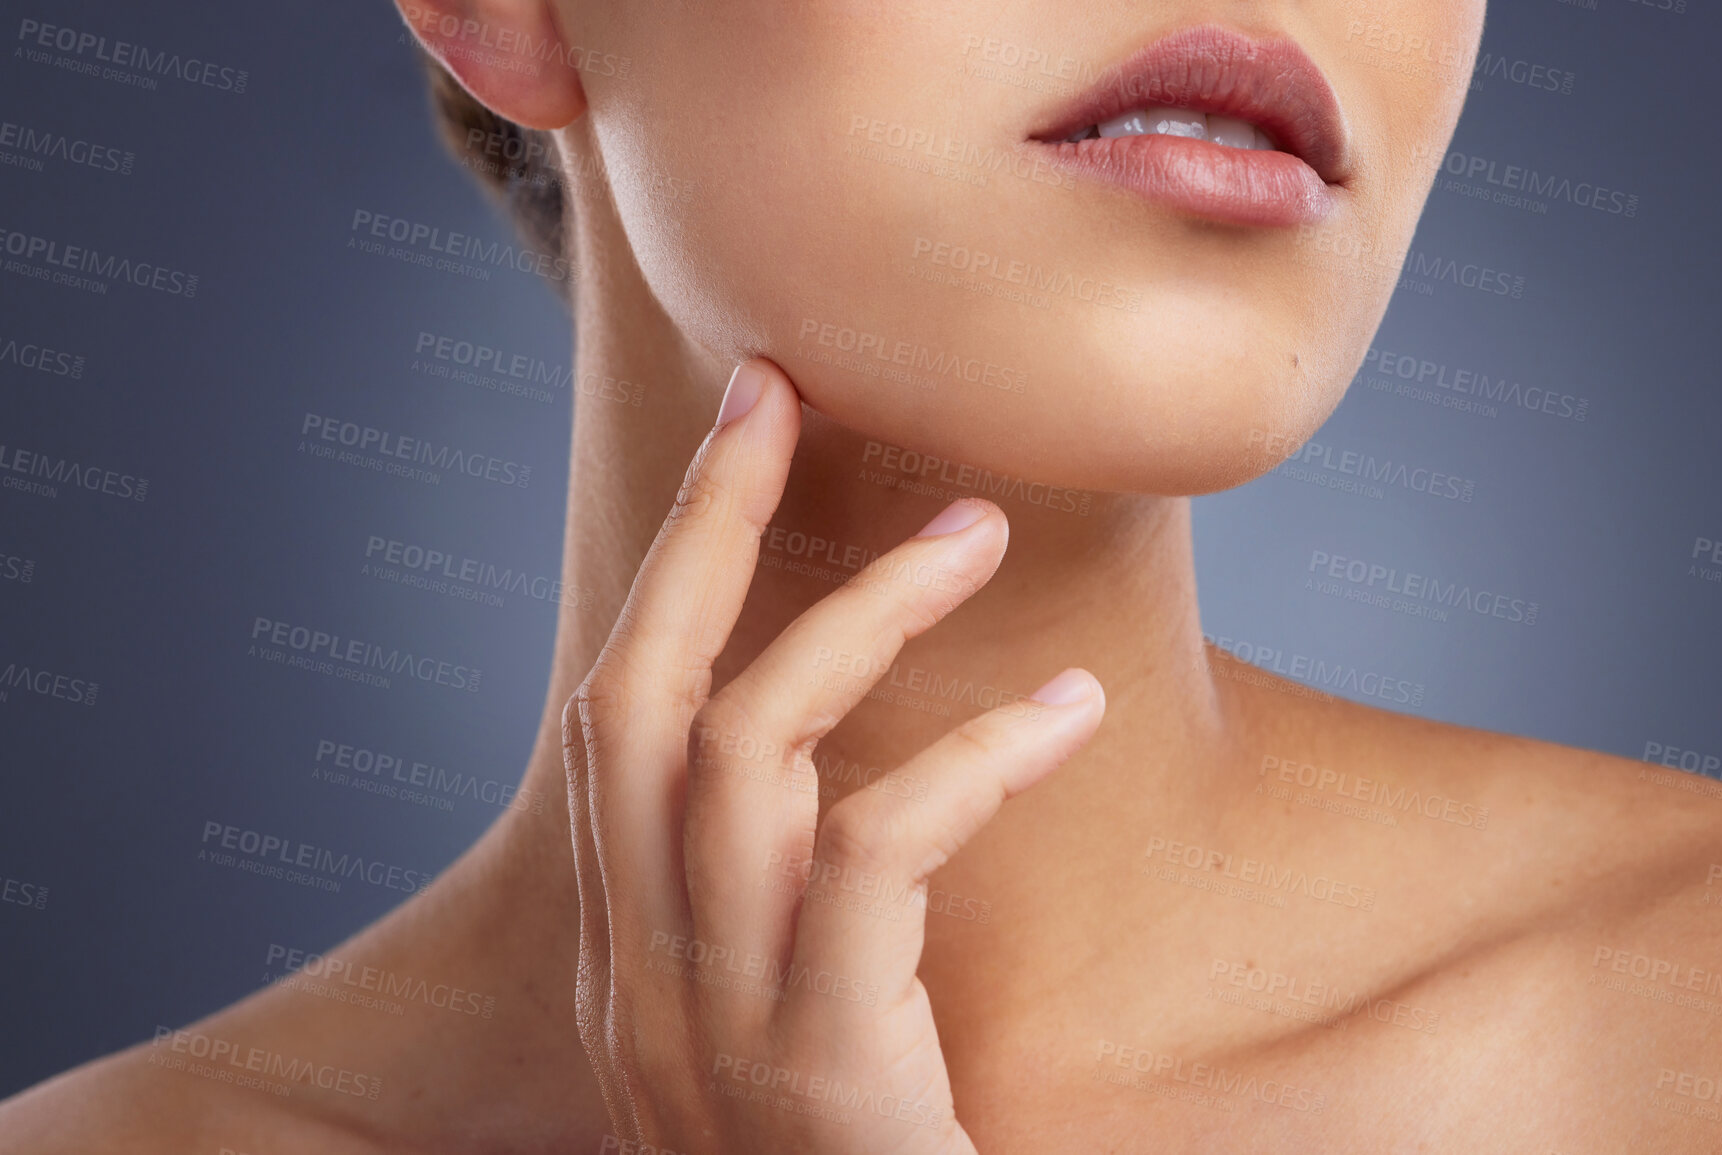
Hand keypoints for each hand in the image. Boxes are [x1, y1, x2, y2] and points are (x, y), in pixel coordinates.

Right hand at [563, 358, 1105, 1153]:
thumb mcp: (793, 1040)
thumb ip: (789, 915)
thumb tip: (859, 770)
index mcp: (632, 960)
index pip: (614, 720)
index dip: (672, 570)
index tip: (740, 434)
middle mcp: (643, 979)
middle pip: (641, 696)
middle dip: (704, 530)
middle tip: (785, 392)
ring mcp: (712, 1027)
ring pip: (742, 750)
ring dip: (858, 615)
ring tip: (970, 528)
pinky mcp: (816, 1070)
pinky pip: (872, 853)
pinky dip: (969, 758)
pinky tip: (1068, 711)